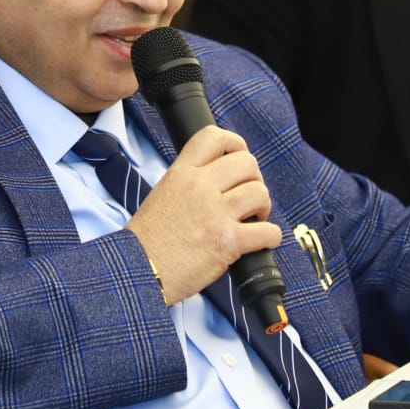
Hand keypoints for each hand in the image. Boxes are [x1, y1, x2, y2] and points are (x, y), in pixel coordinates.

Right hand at [125, 126, 281, 304]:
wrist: (139, 271)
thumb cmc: (147, 241)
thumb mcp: (162, 194)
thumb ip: (189, 182)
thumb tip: (218, 182)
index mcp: (181, 173)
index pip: (214, 137)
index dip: (235, 144)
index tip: (239, 157)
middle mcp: (199, 187)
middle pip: (246, 163)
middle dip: (254, 179)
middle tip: (248, 196)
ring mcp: (215, 213)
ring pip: (260, 193)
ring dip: (263, 207)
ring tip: (254, 218)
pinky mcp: (228, 242)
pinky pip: (267, 231)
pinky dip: (271, 236)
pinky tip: (262, 240)